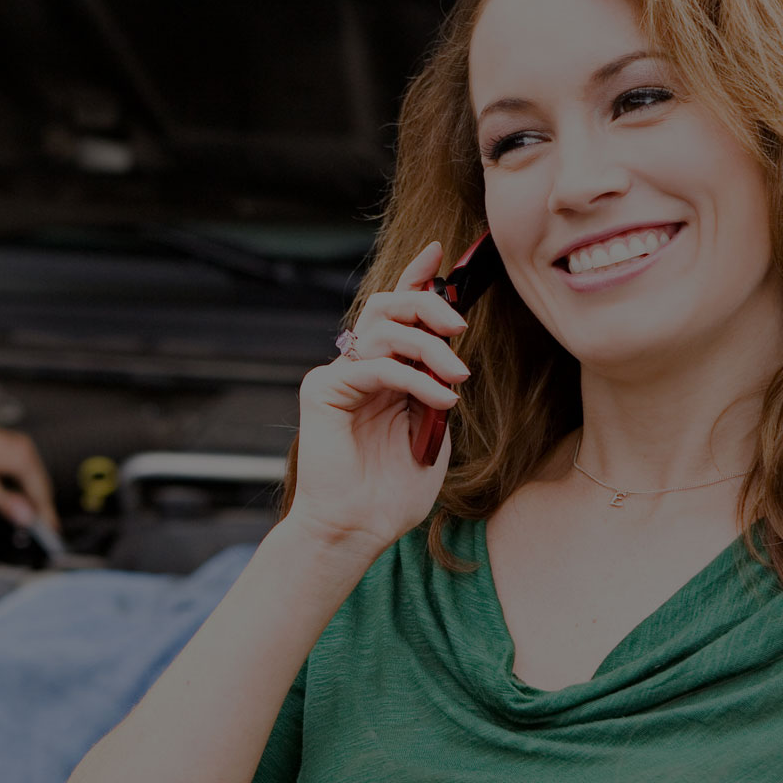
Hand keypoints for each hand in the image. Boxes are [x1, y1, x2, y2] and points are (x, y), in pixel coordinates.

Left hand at [0, 400, 57, 528]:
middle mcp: (26, 449)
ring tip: (31, 519)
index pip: (41, 492)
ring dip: (34, 498)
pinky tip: (21, 499)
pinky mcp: (15, 446)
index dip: (47, 514)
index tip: (52, 532)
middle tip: (42, 531)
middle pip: (42, 485)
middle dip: (42, 507)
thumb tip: (27, 518)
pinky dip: (27, 486)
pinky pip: (28, 470)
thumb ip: (5, 503)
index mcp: (21, 458)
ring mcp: (21, 445)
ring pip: (36, 478)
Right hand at [284, 240, 469, 556]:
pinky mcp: (323, 390)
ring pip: (384, 329)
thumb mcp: (431, 430)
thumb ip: (435, 389)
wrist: (358, 529)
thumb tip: (451, 355)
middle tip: (459, 328)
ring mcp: (337, 375)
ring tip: (455, 378)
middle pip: (388, 306)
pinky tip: (439, 400)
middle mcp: (357, 366)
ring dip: (428, 346)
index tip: (439, 253)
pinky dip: (414, 378)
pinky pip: (376, 366)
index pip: (396, 312)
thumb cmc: (393, 490)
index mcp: (381, 371)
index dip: (414, 278)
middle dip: (428, 304)